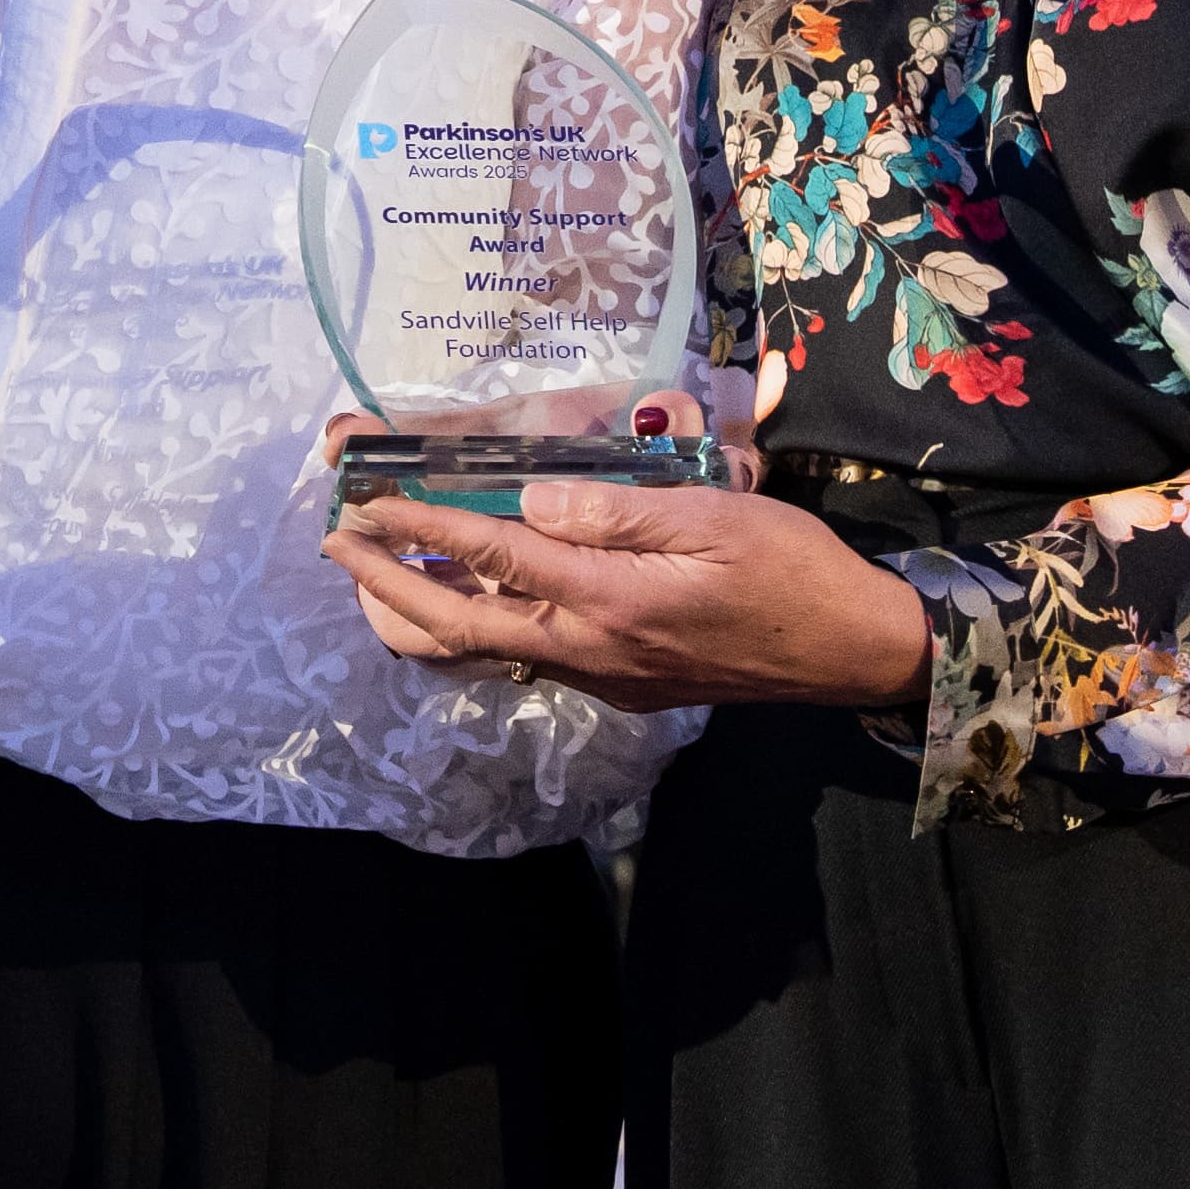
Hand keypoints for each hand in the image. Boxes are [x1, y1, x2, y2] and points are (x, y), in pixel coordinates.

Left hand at [322, 455, 937, 715]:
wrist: (850, 651)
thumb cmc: (794, 570)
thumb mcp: (716, 516)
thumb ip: (618, 512)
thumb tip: (532, 506)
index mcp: (609, 601)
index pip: (492, 557)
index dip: (419, 527)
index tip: (363, 503)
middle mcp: (588, 650)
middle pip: (457, 627)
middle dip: (386, 584)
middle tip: (339, 540)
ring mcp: (599, 676)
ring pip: (481, 653)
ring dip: (420, 613)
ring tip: (379, 570)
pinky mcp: (617, 685)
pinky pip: (521, 658)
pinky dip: (473, 624)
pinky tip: (468, 590)